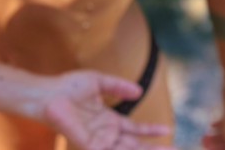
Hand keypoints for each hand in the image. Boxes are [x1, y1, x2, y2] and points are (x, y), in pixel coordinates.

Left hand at [39, 71, 175, 149]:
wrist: (49, 94)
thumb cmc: (67, 87)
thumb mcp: (98, 81)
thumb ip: (118, 86)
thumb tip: (138, 91)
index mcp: (108, 121)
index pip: (134, 130)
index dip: (150, 131)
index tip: (166, 130)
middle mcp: (106, 134)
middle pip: (134, 145)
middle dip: (154, 149)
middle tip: (175, 149)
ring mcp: (99, 142)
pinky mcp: (91, 147)